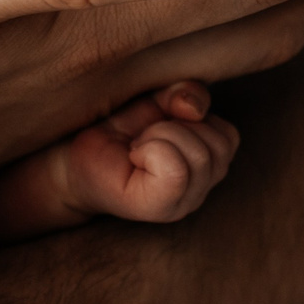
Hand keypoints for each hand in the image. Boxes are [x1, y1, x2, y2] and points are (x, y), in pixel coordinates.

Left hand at [54, 82, 239, 223]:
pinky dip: (153, 150)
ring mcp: (182, 204)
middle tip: (145, 136)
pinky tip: (135, 155)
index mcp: (207, 168)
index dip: (195, 117)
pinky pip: (176, 170)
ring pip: (199, 155)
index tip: (161, 123)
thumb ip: (184, 93)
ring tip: (139, 145)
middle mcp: (200, 191)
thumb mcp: (157, 101)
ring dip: (161, 135)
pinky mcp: (159, 209)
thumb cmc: (117, 131)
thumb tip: (194, 109)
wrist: (75, 154)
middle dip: (177, 125)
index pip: (228, 137)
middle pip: (218, 146)